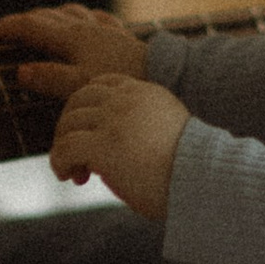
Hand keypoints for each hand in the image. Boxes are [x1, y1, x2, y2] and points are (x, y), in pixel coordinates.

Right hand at [0, 1, 148, 99]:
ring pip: (68, 13)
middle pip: (44, 16)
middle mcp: (85, 27)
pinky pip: (94, 19)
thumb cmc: (121, 84)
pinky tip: (83, 26)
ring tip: (37, 29)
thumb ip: (50, 78)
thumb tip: (20, 71)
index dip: (3, 30)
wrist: (167, 75)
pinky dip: (78, 20)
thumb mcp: (80, 87)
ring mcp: (103, 29)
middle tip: (3, 38)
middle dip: (20, 24)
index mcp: (71, 38)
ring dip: (47, 18)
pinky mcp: (120, 35)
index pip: (28, 26)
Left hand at [50, 71, 187, 218]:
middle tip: (76, 156)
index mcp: (147, 92)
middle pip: (79, 99)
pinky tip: (68, 176)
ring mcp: (114, 119)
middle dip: (70, 126)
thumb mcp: (167, 135)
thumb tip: (108, 154)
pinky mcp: (104, 144)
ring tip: (72, 171)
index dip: (88, 107)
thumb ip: (140, 130)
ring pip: (68, 123)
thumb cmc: (190, 170)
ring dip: (63, 147)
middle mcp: (128, 99)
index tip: (91, 133)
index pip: (104, 83)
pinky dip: (59, 162)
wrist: (204, 180)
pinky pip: (65, 148)